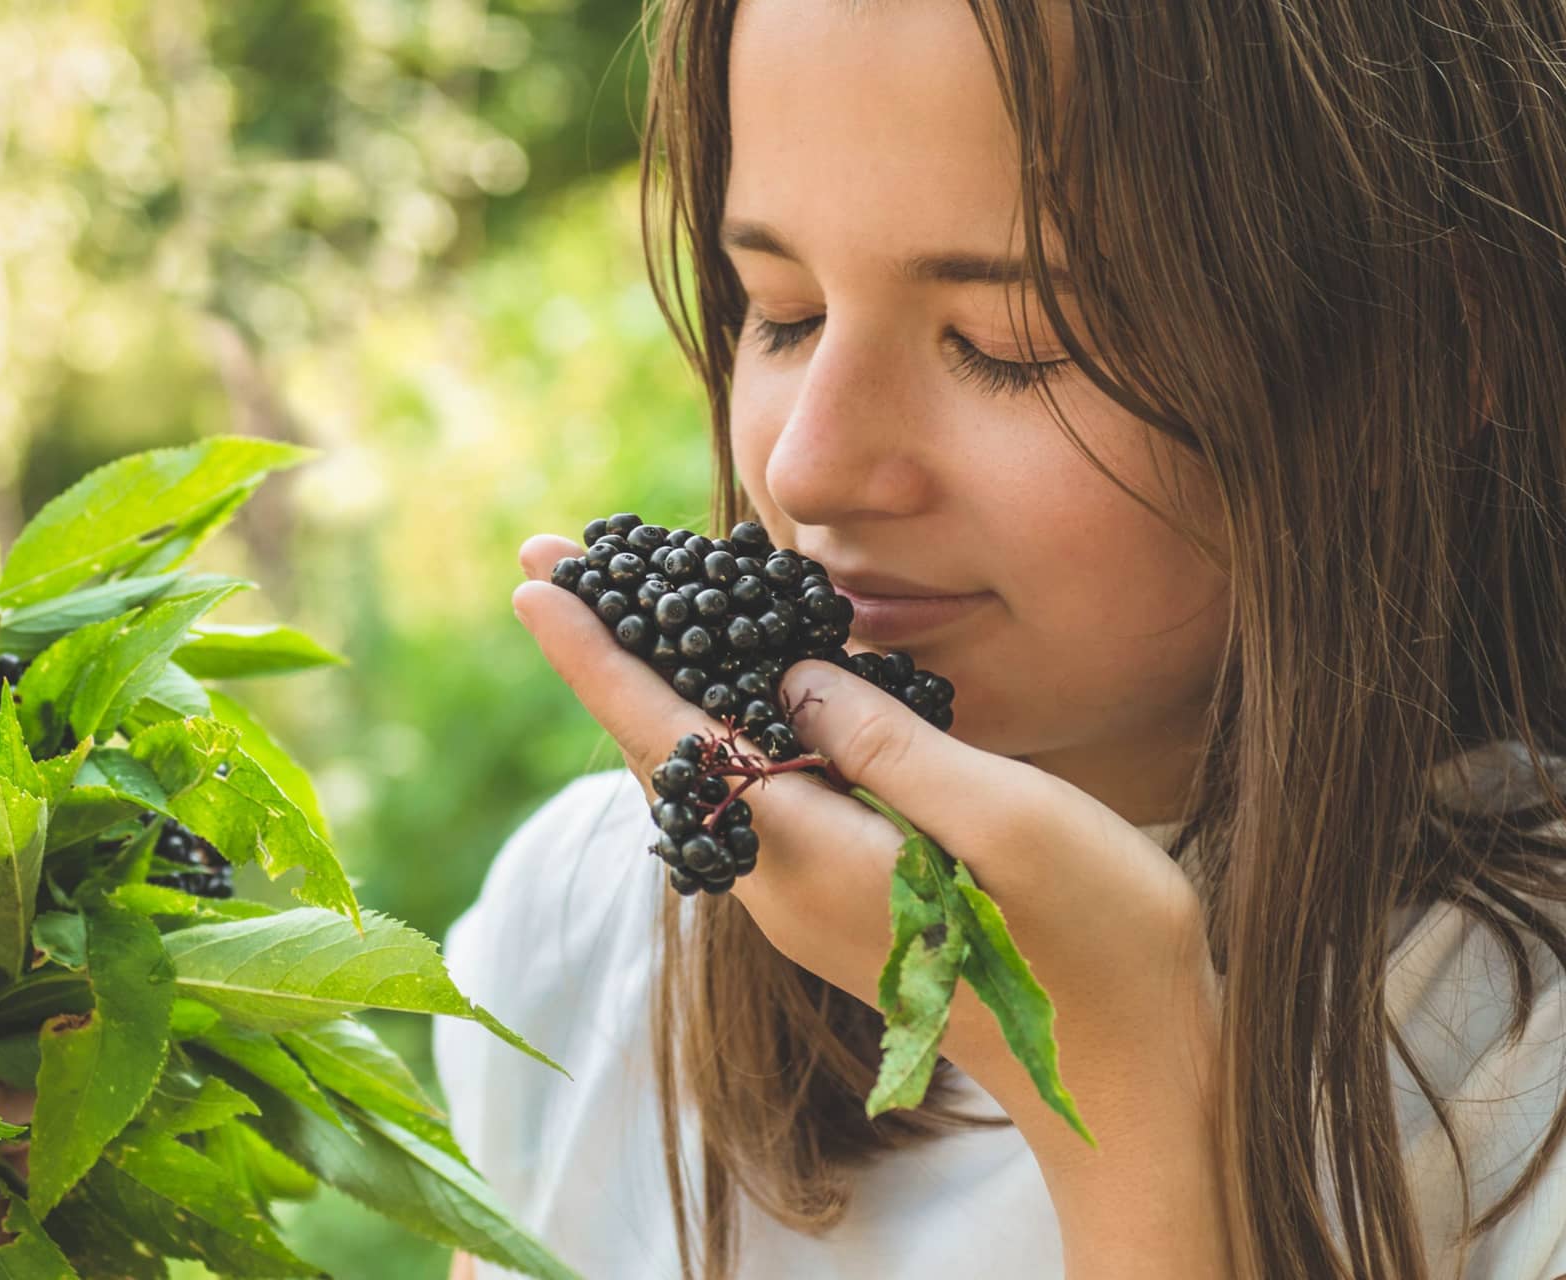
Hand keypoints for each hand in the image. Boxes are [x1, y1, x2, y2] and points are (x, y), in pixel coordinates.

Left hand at [511, 534, 1222, 1163]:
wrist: (1124, 1077)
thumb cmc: (1093, 940)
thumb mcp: (1008, 817)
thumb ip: (889, 742)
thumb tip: (785, 677)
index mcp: (812, 856)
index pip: (671, 738)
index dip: (600, 656)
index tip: (534, 581)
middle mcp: (780, 886)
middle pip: (664, 753)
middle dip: (604, 652)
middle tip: (549, 562)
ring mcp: (801, 903)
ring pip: (701, 776)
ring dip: (653, 685)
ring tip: (613, 604)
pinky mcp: (835, 905)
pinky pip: (747, 797)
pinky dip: (716, 725)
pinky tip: (721, 686)